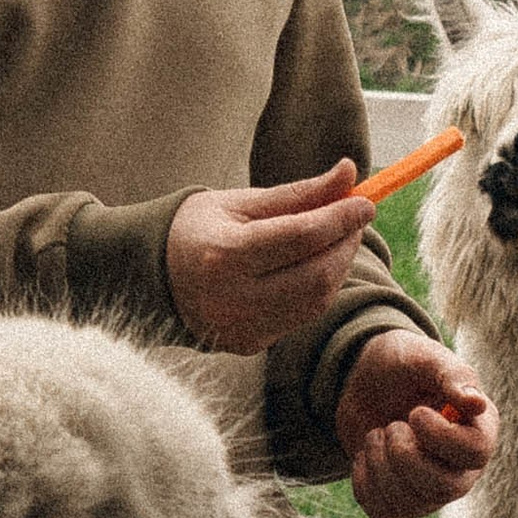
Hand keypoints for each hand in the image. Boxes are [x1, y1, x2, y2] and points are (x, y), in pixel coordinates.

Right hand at [167, 164, 375, 355]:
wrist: (151, 277)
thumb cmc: (197, 229)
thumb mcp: (240, 202)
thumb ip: (298, 193)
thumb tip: (349, 173)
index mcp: (225, 254)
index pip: (301, 237)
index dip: (341, 218)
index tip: (365, 202)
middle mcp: (233, 298)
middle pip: (317, 274)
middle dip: (345, 244)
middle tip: (354, 219)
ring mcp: (241, 327)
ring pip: (316, 301)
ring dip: (337, 268)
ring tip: (334, 240)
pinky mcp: (249, 344)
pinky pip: (301, 317)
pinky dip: (316, 289)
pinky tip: (311, 267)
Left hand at [335, 330, 496, 517]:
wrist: (365, 380)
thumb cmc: (403, 365)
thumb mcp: (425, 358)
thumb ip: (452, 375)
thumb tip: (477, 403)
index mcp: (479, 429)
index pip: (475, 453)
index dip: (440, 437)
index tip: (415, 412)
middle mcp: (463, 467)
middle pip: (444, 487)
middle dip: (404, 454)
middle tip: (392, 425)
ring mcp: (433, 489)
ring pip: (410, 502)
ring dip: (380, 462)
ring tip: (378, 434)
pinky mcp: (402, 501)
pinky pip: (384, 512)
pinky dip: (364, 481)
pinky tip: (368, 454)